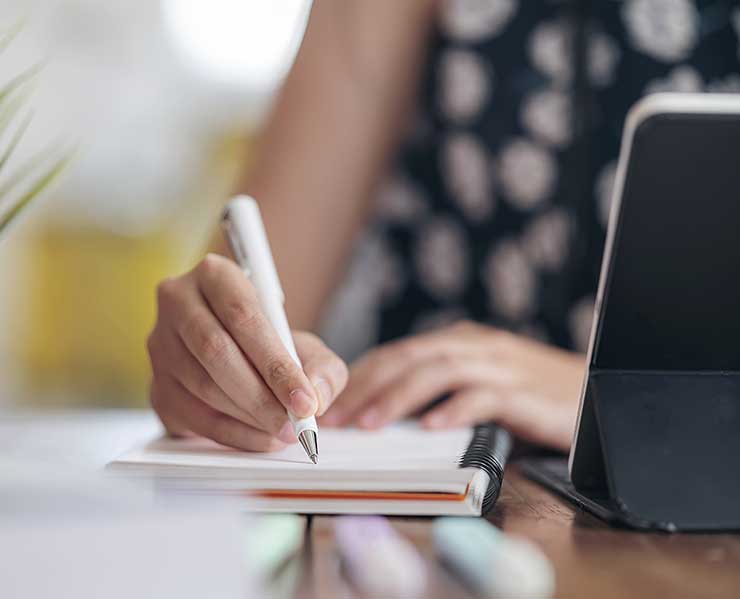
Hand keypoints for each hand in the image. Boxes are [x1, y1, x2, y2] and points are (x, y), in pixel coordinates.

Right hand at [147, 254, 348, 450]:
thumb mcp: (307, 346)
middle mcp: (178, 303)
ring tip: (282, 431)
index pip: (243, 316)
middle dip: (261, 396)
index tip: (304, 400)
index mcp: (214, 275)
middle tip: (294, 424)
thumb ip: (323, 369)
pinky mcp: (156, 385)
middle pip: (216, 351)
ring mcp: (160, 345)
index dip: (276, 363)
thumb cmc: (272, 346)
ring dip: (247, 417)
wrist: (239, 357)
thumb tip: (316, 397)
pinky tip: (259, 438)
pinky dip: (231, 434)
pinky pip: (192, 415)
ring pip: (202, 385)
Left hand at [321, 321, 584, 450]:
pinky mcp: (523, 390)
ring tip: (370, 425)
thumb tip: (389, 420)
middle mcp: (474, 346)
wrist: (600, 391)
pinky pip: (482, 396)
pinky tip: (431, 428)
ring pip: (436, 373)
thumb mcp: (481, 386)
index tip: (330, 405)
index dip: (359, 378)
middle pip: (407, 358)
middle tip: (334, 418)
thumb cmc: (534, 395)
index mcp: (459, 342)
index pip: (397, 354)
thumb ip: (441, 393)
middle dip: (365, 387)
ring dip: (398, 398)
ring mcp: (499, 365)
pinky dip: (453, 410)